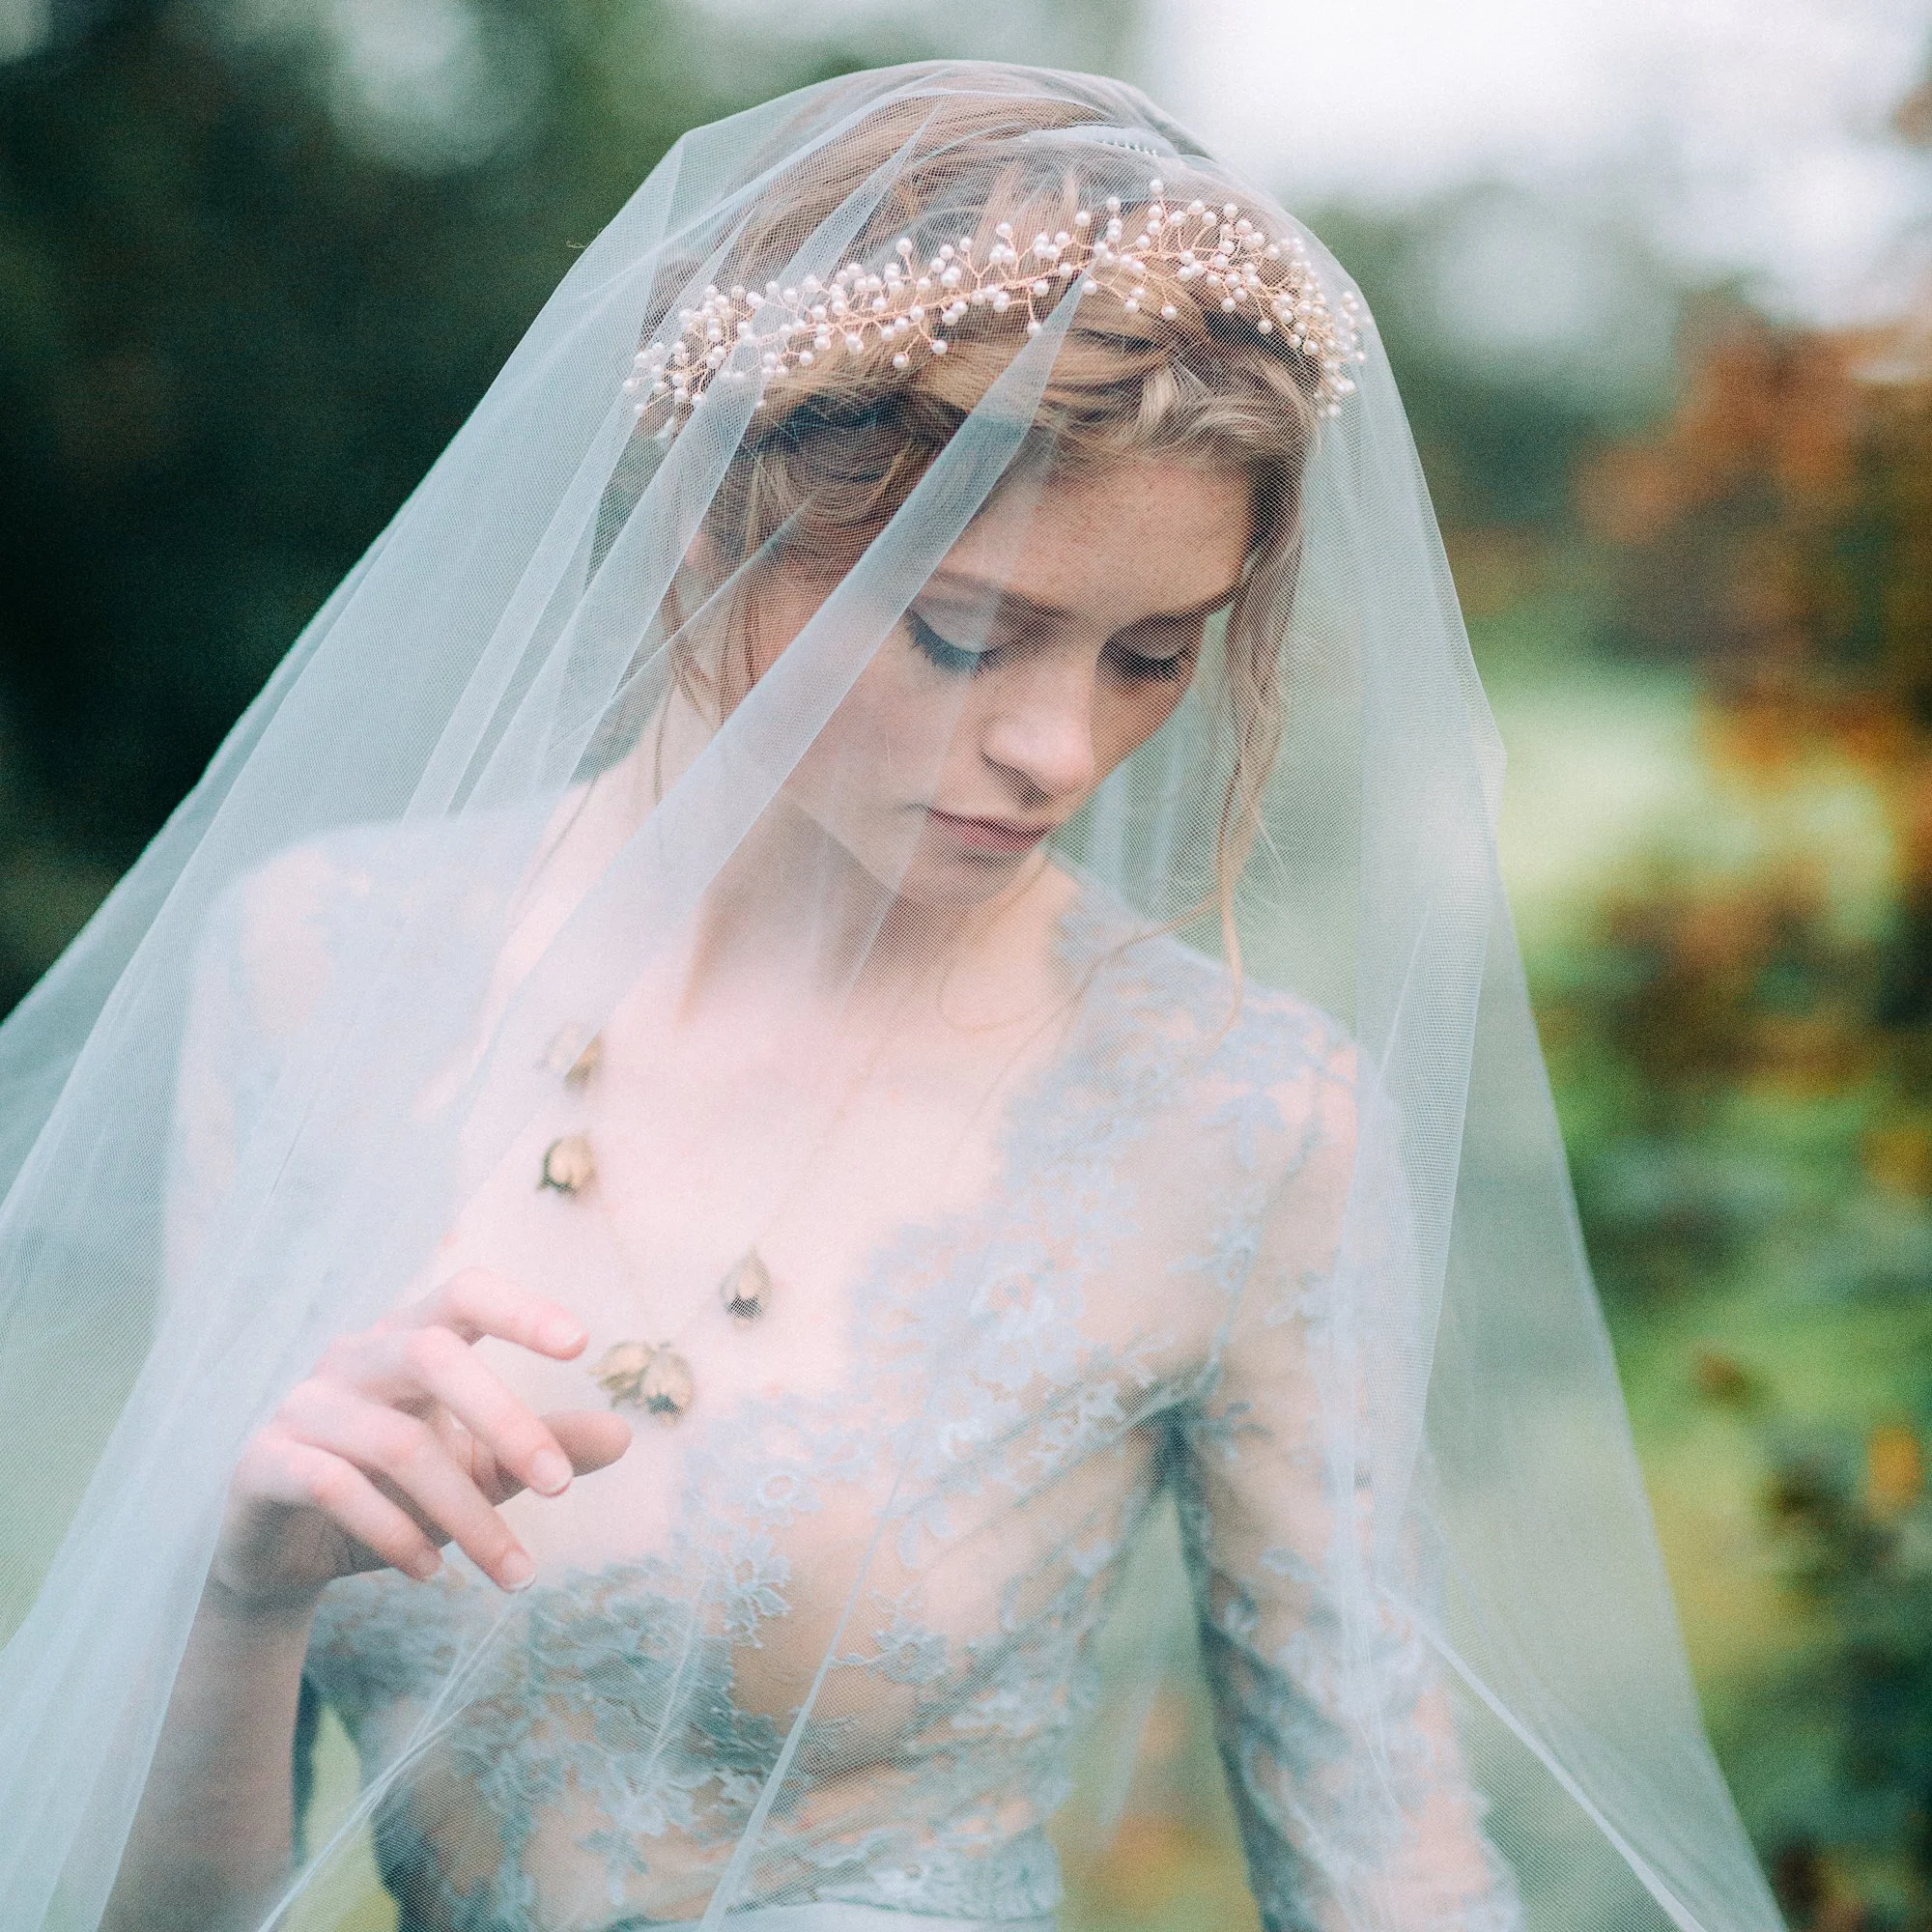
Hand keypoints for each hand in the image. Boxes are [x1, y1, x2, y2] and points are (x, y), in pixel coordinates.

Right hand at [211, 1268, 630, 1615]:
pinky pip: (334, 1485)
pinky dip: (393, 1533)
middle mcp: (354, 1356)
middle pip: (436, 1356)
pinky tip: (432, 1571)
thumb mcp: (479, 1469)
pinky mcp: (263, 1462)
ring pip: (397, 1441)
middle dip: (506, 1421)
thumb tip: (624, 1436)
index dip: (520, 1308)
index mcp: (410, 1337)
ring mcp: (303, 1404)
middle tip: (562, 1488)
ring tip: (516, 1572)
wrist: (285, 1554)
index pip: (465, 1293)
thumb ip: (544, 1447)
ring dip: (466, 1513)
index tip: (581, 1343)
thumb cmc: (395, 1492)